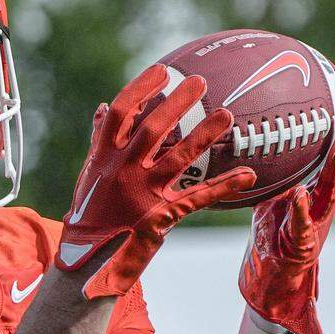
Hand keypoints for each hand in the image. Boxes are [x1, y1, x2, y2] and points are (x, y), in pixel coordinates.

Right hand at [56, 65, 256, 298]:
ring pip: (178, 158)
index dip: (142, 90)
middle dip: (177, 103)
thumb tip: (103, 108)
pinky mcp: (160, 217)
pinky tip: (249, 175)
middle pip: (152, 128)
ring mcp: (141, 194)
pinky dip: (225, 186)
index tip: (163, 72)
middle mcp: (122, 170)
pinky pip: (198, 198)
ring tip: (228, 116)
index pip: (122, 113)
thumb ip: (99, 140)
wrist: (85, 261)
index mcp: (104, 156)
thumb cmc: (90, 212)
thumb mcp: (91, 173)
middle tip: (200, 82)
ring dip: (204, 136)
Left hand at [238, 101, 334, 333]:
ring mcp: (315, 222)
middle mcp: (324, 204)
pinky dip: (301, 209)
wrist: (275, 270)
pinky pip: (300, 223)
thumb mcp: (276, 191)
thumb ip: (279, 169)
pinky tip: (300, 192)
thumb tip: (262, 136)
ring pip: (330, 191)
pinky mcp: (300, 242)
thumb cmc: (276, 228)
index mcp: (322, 191)